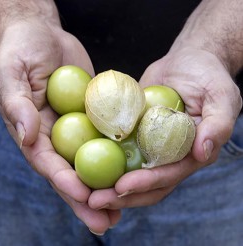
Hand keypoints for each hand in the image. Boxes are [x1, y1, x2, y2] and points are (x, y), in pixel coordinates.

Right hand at [0, 19, 119, 233]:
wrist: (43, 36)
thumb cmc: (21, 51)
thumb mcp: (11, 74)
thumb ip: (16, 104)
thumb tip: (28, 133)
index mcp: (35, 133)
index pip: (49, 164)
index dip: (65, 182)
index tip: (84, 197)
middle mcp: (58, 136)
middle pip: (74, 173)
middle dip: (89, 199)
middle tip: (108, 223)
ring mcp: (79, 128)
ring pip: (94, 161)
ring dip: (109, 186)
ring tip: (125, 210)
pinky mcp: (96, 115)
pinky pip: (108, 136)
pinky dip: (120, 154)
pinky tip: (136, 170)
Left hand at [87, 47, 241, 209]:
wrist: (186, 62)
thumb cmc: (207, 75)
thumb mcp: (221, 95)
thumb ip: (219, 124)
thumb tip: (203, 152)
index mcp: (190, 153)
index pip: (168, 175)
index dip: (146, 183)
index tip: (121, 187)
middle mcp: (169, 155)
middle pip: (145, 183)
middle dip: (120, 195)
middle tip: (93, 200)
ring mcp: (150, 145)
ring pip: (128, 171)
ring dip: (106, 184)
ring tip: (82, 190)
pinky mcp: (135, 132)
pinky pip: (117, 148)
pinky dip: (100, 158)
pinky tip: (81, 163)